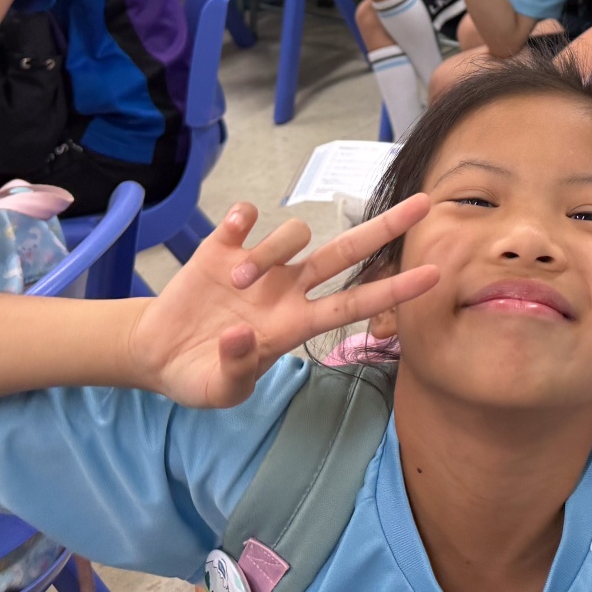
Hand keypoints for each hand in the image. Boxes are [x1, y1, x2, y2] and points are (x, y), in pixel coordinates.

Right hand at [124, 199, 437, 408]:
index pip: (355, 303)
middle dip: (385, 227)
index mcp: (296, 325)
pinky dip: (243, 219)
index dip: (394, 290)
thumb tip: (243, 334)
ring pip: (291, 234)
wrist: (157, 353)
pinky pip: (245, 217)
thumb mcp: (218, 389)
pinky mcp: (224, 246)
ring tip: (233, 285)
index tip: (434, 274)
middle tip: (423, 203)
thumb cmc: (199, 374)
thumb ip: (237, 368)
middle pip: (345, 251)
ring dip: (268, 253)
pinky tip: (231, 234)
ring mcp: (259, 265)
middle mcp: (288, 288)